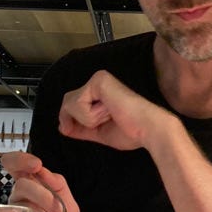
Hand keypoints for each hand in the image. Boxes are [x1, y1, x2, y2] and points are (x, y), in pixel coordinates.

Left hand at [57, 70, 174, 152]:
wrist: (149, 130)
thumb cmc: (131, 131)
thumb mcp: (100, 132)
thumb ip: (82, 129)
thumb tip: (62, 128)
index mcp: (100, 93)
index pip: (72, 103)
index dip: (69, 120)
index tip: (72, 131)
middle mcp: (98, 82)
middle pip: (68, 101)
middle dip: (73, 119)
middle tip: (97, 125)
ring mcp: (98, 79)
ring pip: (71, 103)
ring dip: (87, 120)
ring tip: (110, 117)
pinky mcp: (99, 81)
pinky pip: (77, 103)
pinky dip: (89, 116)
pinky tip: (109, 113)